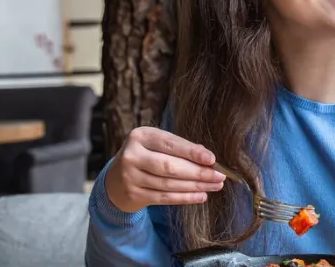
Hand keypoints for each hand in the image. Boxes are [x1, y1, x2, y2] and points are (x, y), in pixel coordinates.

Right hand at [104, 127, 225, 212]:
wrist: (115, 180)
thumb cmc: (145, 157)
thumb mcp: (156, 145)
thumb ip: (179, 148)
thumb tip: (208, 158)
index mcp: (140, 136)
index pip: (170, 144)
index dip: (192, 152)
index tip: (212, 159)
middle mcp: (132, 155)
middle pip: (170, 166)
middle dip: (198, 172)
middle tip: (220, 176)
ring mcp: (130, 177)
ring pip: (169, 184)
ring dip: (196, 186)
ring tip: (215, 185)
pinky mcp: (134, 195)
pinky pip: (164, 198)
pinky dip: (185, 198)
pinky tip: (201, 196)